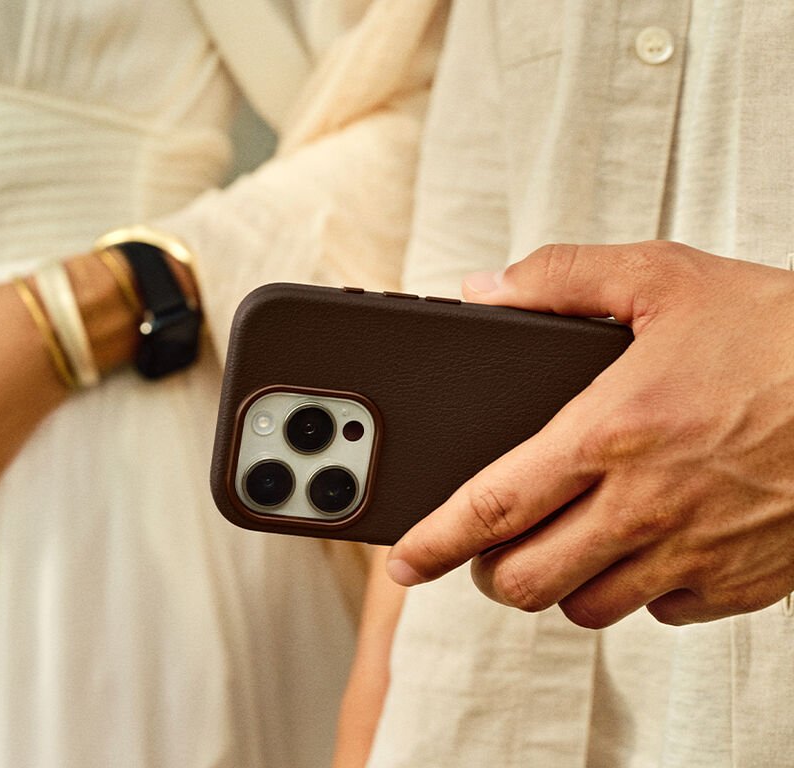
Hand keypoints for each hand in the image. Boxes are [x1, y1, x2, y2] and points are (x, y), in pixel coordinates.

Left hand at [387, 241, 793, 627]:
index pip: (489, 508)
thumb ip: (562, 277)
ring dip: (562, 585)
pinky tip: (646, 550)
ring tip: (566, 546)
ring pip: (588, 607)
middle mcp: (646, 504)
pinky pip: (664, 613)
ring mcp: (697, 551)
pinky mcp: (745, 582)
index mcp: (610, 432)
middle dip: (491, 571)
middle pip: (525, 580)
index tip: (403, 563)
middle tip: (491, 548)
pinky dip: (642, 593)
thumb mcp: (666, 276)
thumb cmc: (784, 330)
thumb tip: (484, 290)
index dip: (431, 543)